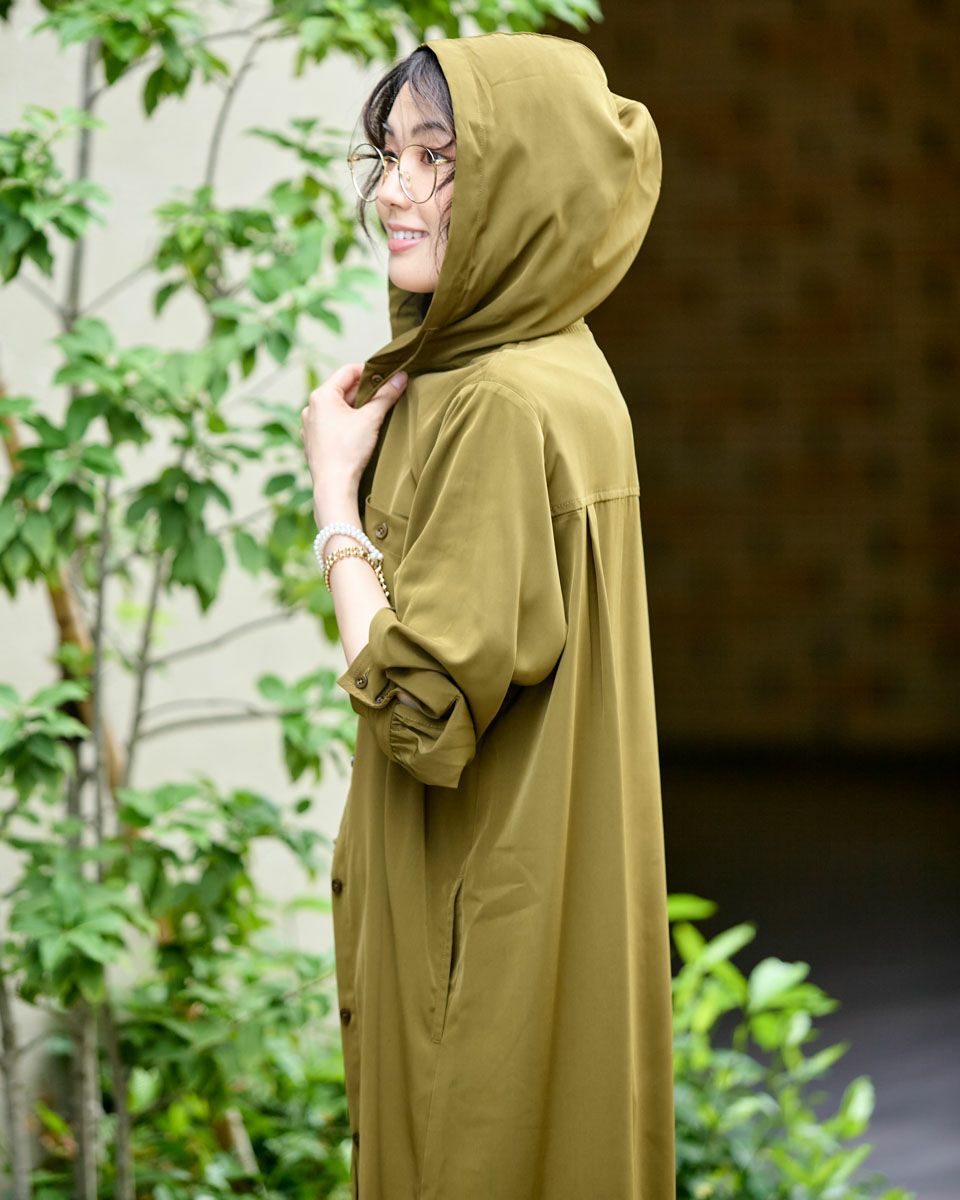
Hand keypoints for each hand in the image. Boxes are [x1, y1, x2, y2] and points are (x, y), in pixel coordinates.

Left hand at [300, 363, 407, 503]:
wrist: (334, 486)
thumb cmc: (348, 451)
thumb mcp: (371, 418)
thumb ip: (387, 395)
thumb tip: (402, 377)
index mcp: (322, 396)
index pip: (348, 371)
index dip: (370, 372)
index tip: (387, 378)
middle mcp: (311, 408)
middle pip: (343, 390)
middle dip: (366, 393)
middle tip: (386, 397)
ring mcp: (310, 426)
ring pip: (338, 408)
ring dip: (356, 409)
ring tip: (375, 417)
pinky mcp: (313, 442)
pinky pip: (332, 425)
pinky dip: (346, 424)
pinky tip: (359, 434)